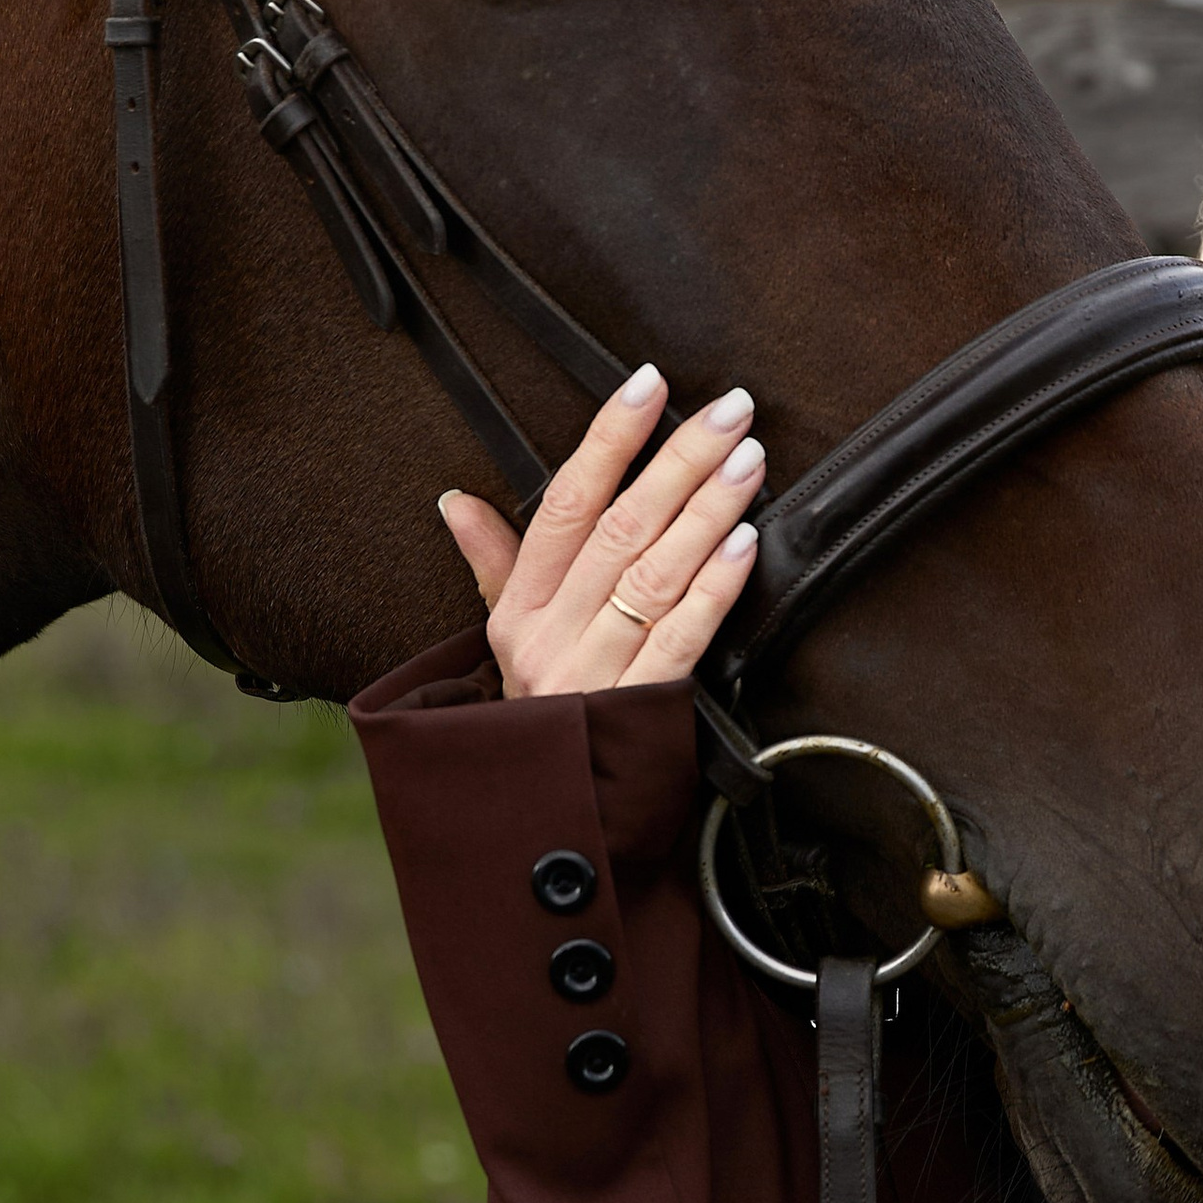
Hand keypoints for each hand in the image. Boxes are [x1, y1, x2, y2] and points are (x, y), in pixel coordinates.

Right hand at [439, 364, 762, 699]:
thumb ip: (493, 564)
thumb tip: (455, 501)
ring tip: (747, 463)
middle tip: (729, 413)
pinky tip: (745, 544)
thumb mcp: (504, 640)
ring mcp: (594, 674)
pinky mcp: (639, 711)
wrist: (554, 817)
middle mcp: (550, 636)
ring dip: (708, 511)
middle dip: (679, 461)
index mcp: (520, 609)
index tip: (648, 385)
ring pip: (654, 574)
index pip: (564, 503)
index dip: (608, 439)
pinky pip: (682, 637)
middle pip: (620, 528)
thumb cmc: (542, 719)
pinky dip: (716, 587)